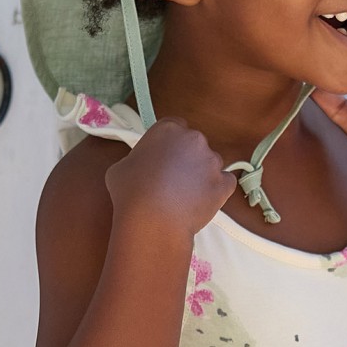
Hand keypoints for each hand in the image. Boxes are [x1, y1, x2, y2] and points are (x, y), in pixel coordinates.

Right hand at [105, 117, 236, 236]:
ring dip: (200, 175)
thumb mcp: (121, 166)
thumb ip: (138, 158)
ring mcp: (212, 161)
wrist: (152, 221)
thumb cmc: (130, 193)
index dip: (170, 143)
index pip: (175, 126)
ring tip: (184, 196)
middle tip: (172, 179)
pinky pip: (225, 183)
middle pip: (194, 144)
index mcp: (168, 129)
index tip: (165, 156)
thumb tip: (143, 165)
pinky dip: (216, 190)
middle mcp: (193, 139)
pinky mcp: (224, 184)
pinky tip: (201, 201)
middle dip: (186, 158)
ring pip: (210, 164)